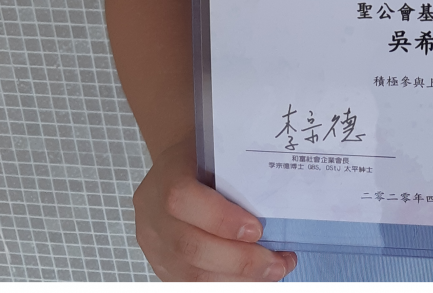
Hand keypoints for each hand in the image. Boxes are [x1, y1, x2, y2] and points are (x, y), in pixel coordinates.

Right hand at [133, 133, 296, 280]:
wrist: (176, 169)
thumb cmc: (204, 159)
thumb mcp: (216, 153)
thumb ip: (237, 176)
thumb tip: (278, 207)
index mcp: (167, 177)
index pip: (183, 199)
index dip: (221, 219)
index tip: (257, 229)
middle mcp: (153, 215)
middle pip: (191, 247)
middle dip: (240, 261)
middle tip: (277, 264)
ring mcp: (154, 246)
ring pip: (191, 277)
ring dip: (237, 281)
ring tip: (273, 274)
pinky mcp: (161, 268)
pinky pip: (191, 286)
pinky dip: (226, 285)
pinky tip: (251, 281)